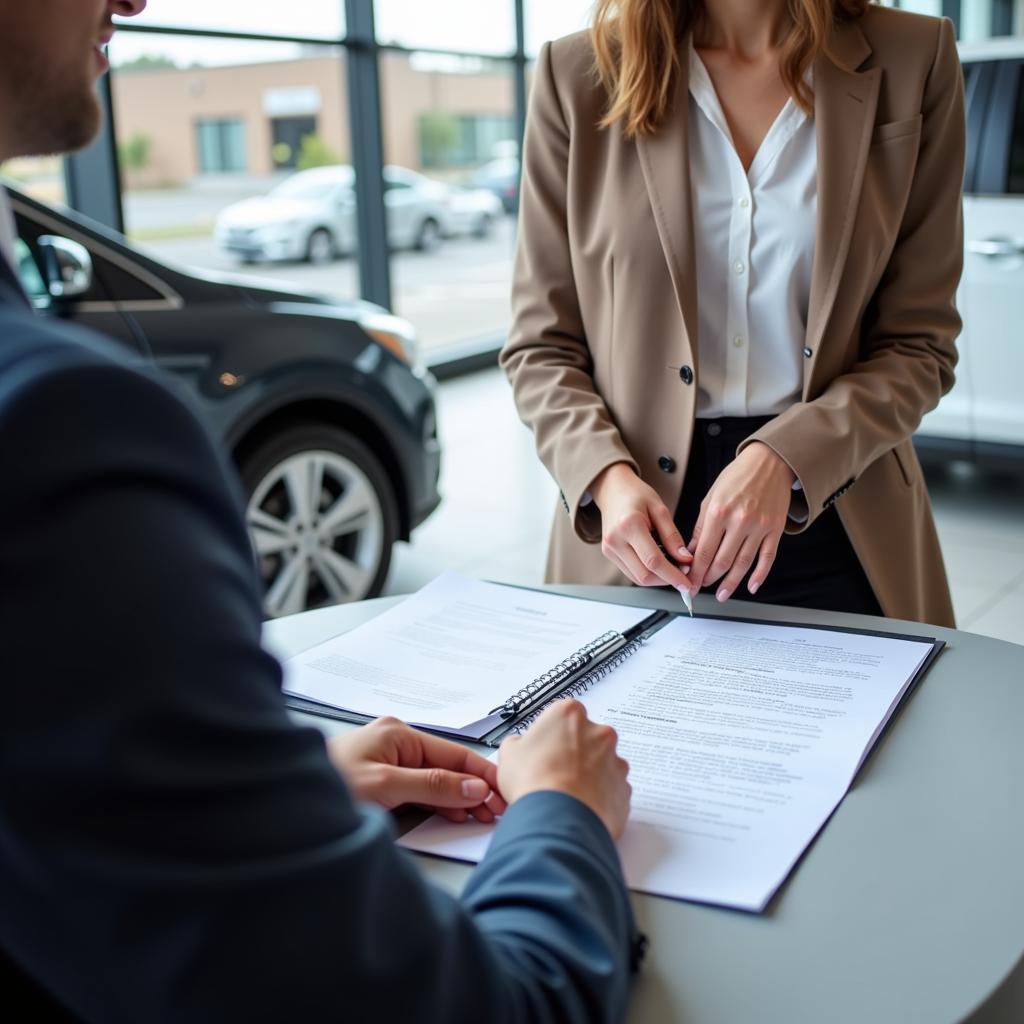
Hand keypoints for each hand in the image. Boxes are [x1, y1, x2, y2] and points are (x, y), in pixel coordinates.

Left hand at [327, 717, 506, 823]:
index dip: (482, 775)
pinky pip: (421, 790)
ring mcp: (390, 762)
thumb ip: (432, 786)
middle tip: (498, 812)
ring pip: (436, 780)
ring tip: (483, 817)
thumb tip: (472, 787)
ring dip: (460, 798)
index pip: (454, 754)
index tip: (503, 792)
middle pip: (448, 767)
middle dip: (475, 789)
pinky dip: (441, 802)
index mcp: (399, 733)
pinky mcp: (384, 782)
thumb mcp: (385, 786)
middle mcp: (397, 743)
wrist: (287, 805)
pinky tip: (456, 813)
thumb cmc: (327, 786)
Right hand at [497, 700, 630, 838]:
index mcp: (570, 714)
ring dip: (589, 775)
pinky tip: (581, 807)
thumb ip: (519, 743)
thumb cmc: (534, 782)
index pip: (563, 716)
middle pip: (587, 737)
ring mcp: (615, 761)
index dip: (552, 734)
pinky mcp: (624, 788)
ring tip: (566, 795)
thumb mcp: (509, 754)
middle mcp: (598, 732)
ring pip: (603, 764)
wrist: (557, 819)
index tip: (544, 748)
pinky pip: (612, 789)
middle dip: (574, 753)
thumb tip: (521, 746)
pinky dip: (600, 797)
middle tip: (554, 772)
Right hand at [590, 462, 694, 593]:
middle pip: (644, 575)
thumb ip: (672, 536)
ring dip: (658, 578)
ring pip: (637, 577)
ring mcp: (609, 549)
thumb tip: (685, 560)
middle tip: (684, 574)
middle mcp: (615, 540)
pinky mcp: (609, 553)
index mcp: (629, 525)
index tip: (687, 582)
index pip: (653, 561)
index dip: (673, 575)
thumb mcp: (660, 509)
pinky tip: (659, 563)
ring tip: (673, 567)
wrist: (612, 489)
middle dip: (667, 580)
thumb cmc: (636, 494)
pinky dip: (648, 572)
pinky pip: (631, 572)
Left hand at [688, 441, 794, 601]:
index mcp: (719, 512)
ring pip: (743, 564)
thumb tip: (692, 552)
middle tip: (701, 588)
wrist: (769, 462)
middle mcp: (739, 521)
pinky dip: (760, 575)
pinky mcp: (775, 530)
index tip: (688, 582)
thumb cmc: (737, 477)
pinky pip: (767, 558)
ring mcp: (759, 527)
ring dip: (731, 583)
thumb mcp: (711, 497)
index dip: (695, 572)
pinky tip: (751, 586)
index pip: (703, 551)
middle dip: (708, 579)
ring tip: (722, 594)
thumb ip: (702, 527)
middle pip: (722, 561)